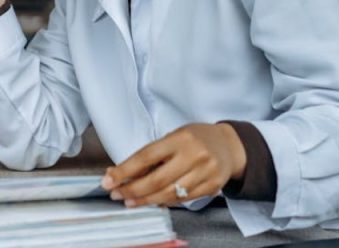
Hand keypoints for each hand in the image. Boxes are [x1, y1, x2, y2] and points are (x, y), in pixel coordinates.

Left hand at [100, 123, 246, 207]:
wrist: (230, 146)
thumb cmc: (196, 138)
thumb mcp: (174, 137)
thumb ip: (152, 155)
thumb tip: (121, 172)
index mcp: (180, 138)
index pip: (146, 156)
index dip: (124, 170)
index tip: (108, 180)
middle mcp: (194, 155)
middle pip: (156, 180)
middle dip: (132, 190)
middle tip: (116, 194)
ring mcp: (205, 173)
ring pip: (169, 193)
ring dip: (146, 200)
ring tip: (130, 201)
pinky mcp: (212, 187)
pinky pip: (183, 199)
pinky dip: (165, 202)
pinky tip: (152, 201)